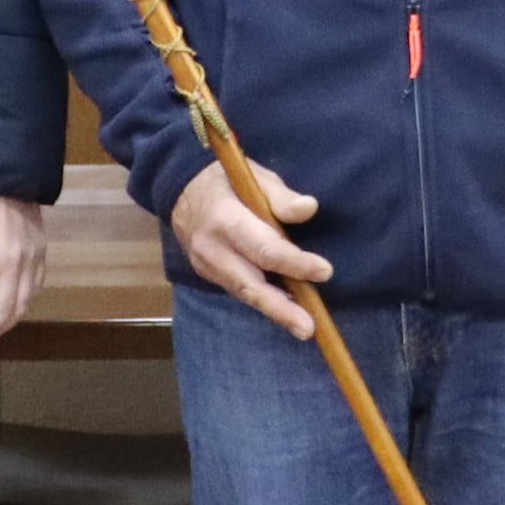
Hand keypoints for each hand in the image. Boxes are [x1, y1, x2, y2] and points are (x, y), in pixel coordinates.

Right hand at [173, 159, 328, 332]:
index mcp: (225, 218)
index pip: (264, 248)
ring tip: (302, 327)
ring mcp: (206, 265)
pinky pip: (238, 289)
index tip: (325, 271)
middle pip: (250, 284)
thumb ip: (280, 196)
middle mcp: (213, 248)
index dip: (295, 262)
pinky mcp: (207, 274)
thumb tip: (309, 209)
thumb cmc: (226, 180)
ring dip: (274, 311)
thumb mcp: (254, 176)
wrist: (179, 190)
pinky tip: (285, 310)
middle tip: (308, 328)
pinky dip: (262, 300)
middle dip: (280, 308)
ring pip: (243, 293)